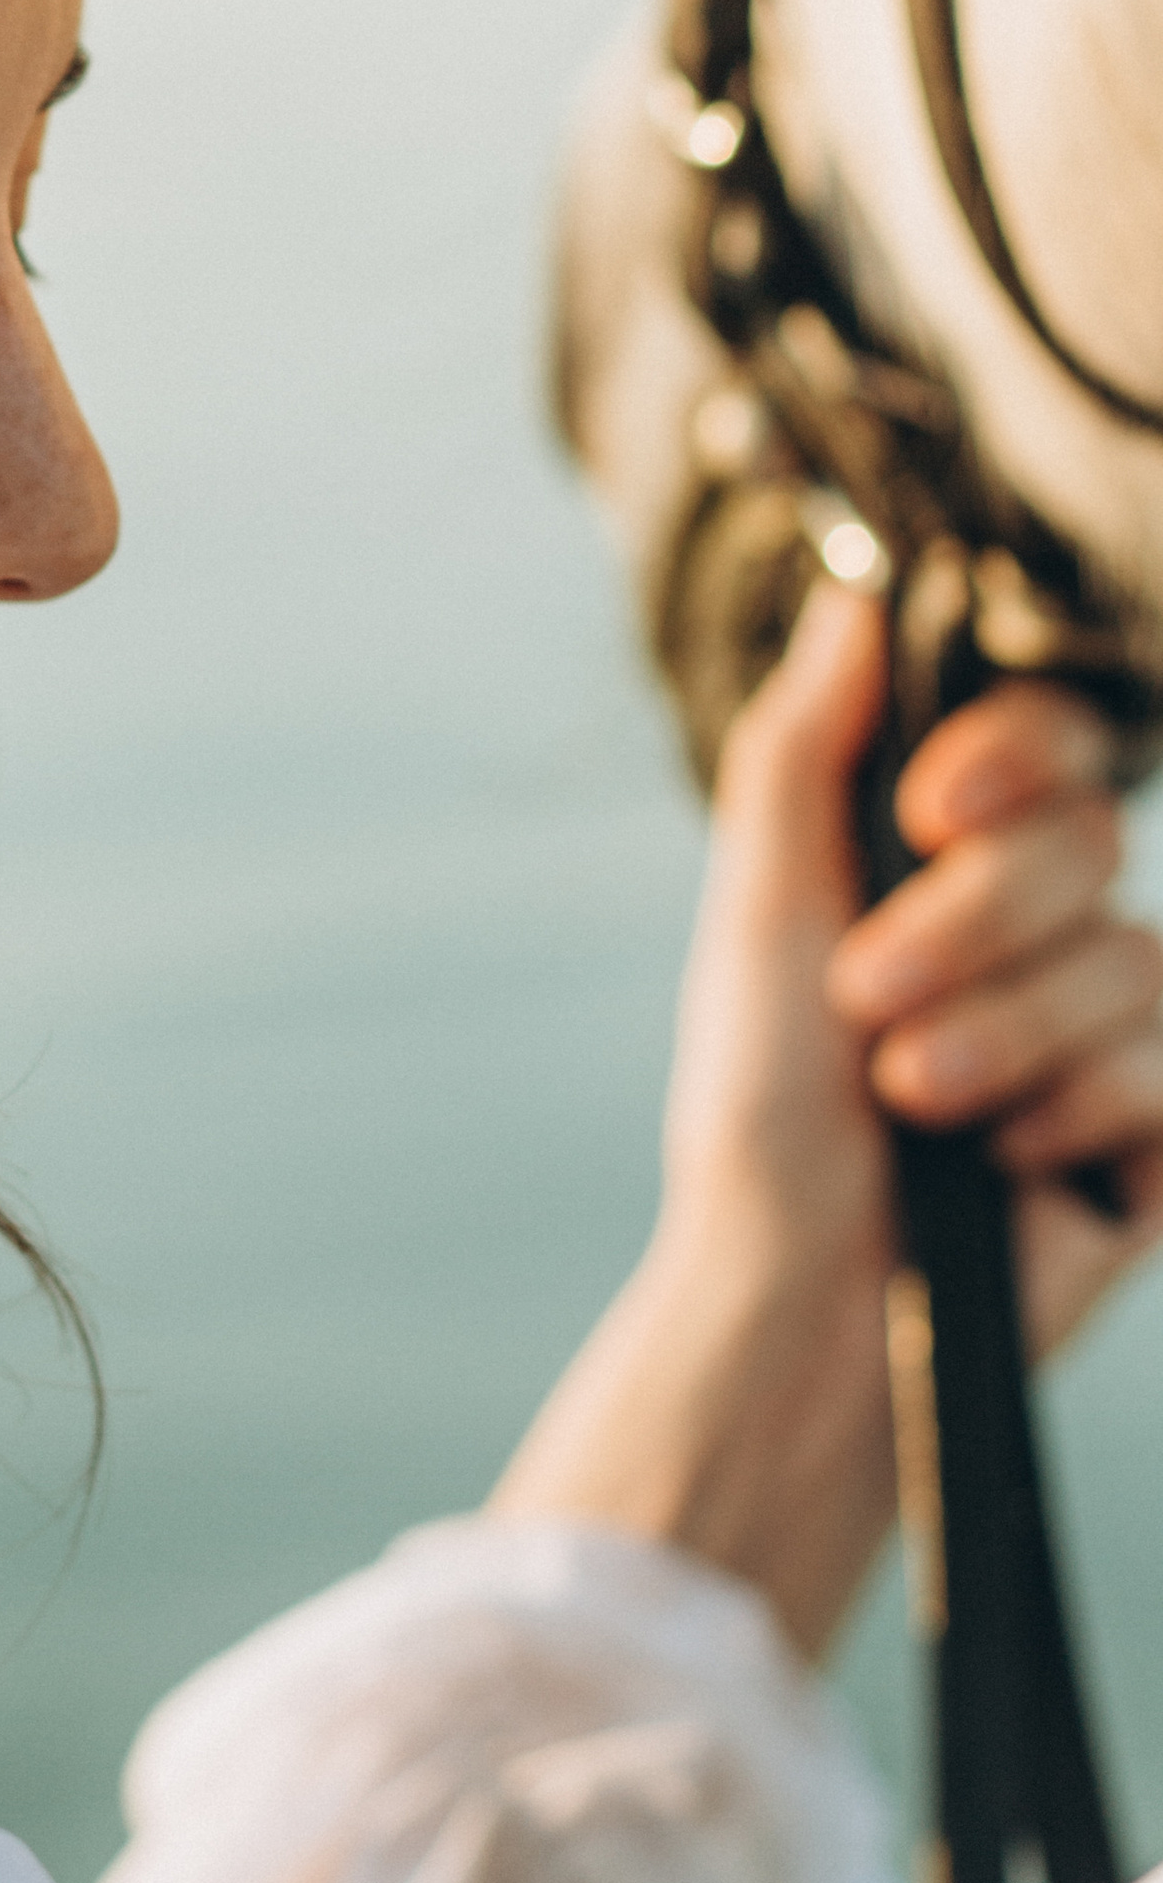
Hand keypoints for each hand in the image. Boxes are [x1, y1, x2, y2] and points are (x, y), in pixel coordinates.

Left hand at [491, 581, 1162, 1655]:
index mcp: (945, 859)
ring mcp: (1107, 1028)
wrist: (803, 1291)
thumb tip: (856, 590)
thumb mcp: (761, 904)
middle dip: (969, 928)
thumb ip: (807, 742)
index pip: (1049, 741)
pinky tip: (1003, 1161)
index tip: (928, 811)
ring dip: (1003, 1037)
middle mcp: (1037, 930)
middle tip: (871, 1004)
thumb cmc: (759, 1106)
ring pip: (1128, 960)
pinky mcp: (1157, 1130)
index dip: (1008, 758)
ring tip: (916, 1101)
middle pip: (1088, 842)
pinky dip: (1071, 1111)